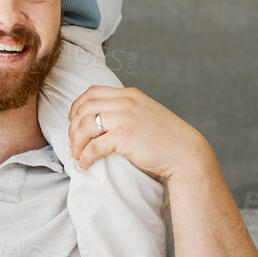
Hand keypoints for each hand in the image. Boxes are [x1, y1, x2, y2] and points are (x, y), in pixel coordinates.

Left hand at [67, 85, 216, 181]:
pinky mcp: (124, 137)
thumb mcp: (145, 113)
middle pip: (84, 109)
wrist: (185, 152)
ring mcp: (124, 118)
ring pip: (84, 125)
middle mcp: (125, 102)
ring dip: (76, 142)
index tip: (72, 120)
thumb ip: (127, 110)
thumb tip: (103, 118)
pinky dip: (85, 157)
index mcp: (129, 94)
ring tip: (77, 154)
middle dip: (73, 127)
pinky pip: (94, 146)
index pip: (92, 92)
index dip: (76, 106)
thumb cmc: (165, 138)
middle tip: (73, 143)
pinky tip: (85, 164)